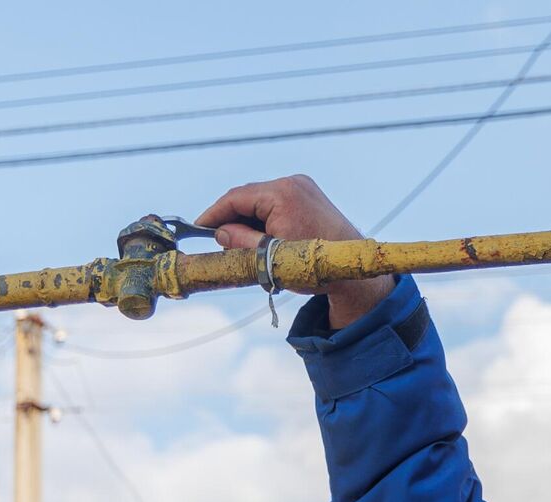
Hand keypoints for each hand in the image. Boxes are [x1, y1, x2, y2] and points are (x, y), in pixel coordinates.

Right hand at [196, 174, 394, 328]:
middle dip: (231, 218)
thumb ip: (240, 241)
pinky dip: (263, 218)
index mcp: (282, 194)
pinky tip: (260, 238)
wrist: (352, 270)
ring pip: (261, 200)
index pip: (236, 197)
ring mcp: (303, 187)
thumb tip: (220, 232)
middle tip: (217, 241)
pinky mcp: (309, 194)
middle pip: (248, 197)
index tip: (198, 227)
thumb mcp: (269, 257)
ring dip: (248, 219)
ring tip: (241, 244)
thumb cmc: (313, 266)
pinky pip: (276, 202)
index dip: (214, 213)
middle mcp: (293, 183)